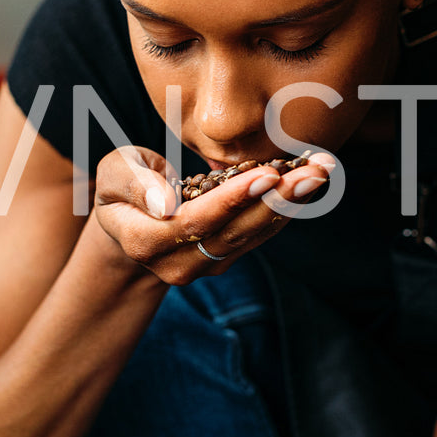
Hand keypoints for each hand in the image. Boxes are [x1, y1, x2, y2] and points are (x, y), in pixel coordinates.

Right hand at [91, 145, 335, 283]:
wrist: (130, 221)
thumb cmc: (122, 187)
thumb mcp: (114, 175)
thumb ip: (134, 184)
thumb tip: (166, 205)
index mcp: (145, 242)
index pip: (195, 222)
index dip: (232, 200)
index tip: (266, 174)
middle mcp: (178, 263)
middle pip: (234, 233)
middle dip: (277, 200)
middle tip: (314, 171)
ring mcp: (205, 265)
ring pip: (253, 235)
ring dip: (292, 203)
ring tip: (322, 171)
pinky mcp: (227, 257)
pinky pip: (260, 233)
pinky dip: (287, 207)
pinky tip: (310, 182)